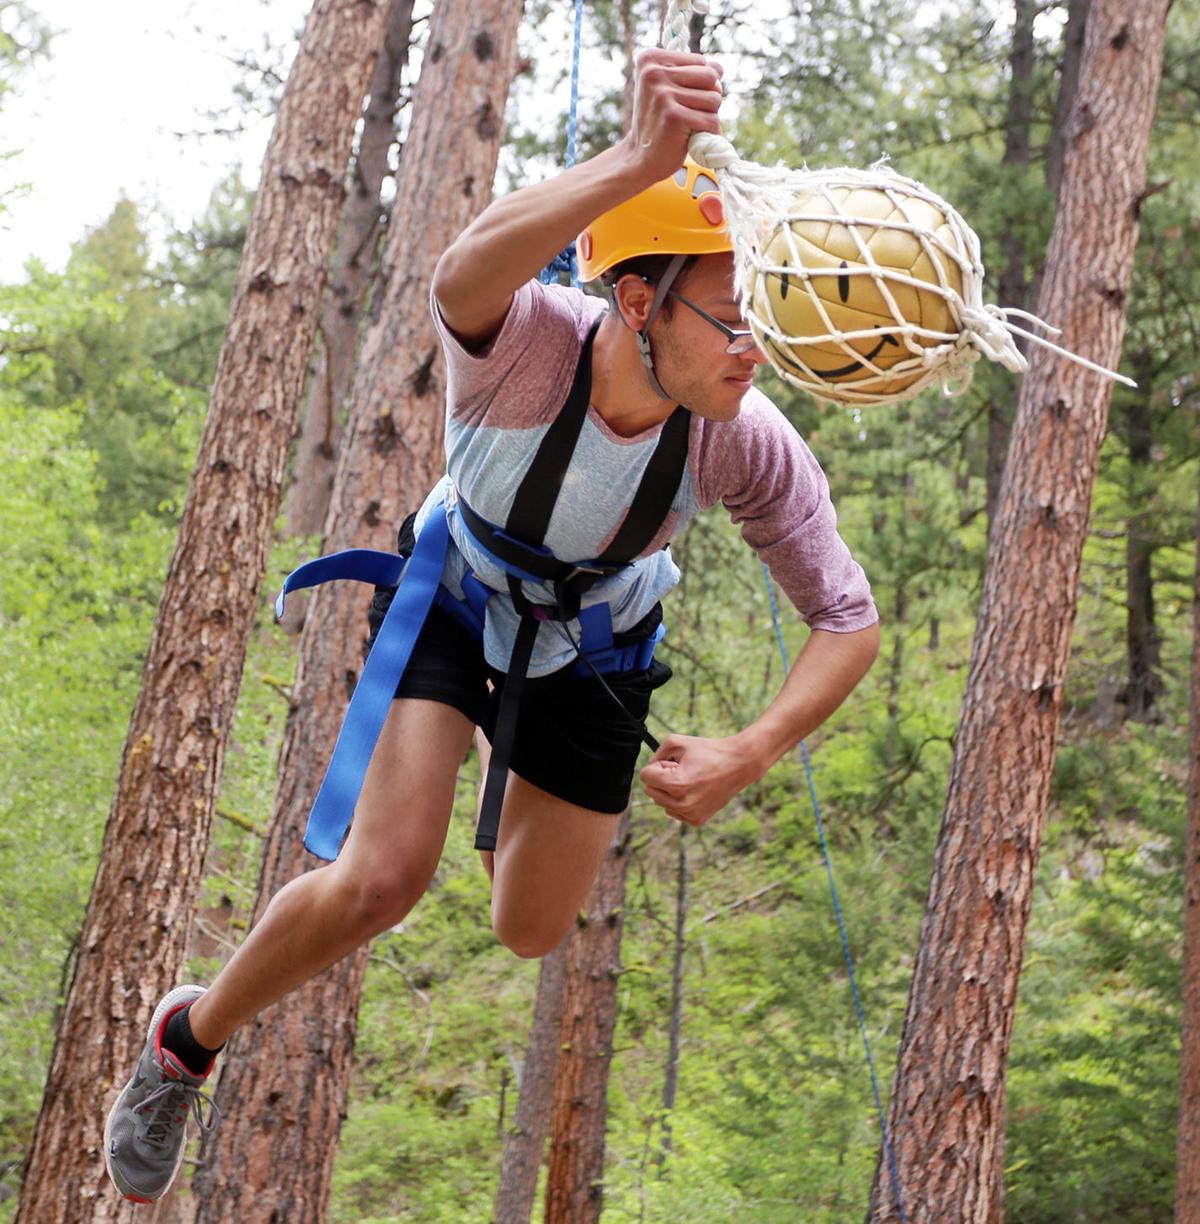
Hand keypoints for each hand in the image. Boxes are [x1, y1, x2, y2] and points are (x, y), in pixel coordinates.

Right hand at [624, 48, 723, 184]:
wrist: (640, 157)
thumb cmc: (658, 122)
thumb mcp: (671, 88)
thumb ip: (695, 73)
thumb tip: (719, 68)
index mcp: (650, 59)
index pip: (700, 61)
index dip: (700, 83)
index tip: (680, 99)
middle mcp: (654, 72)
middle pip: (711, 76)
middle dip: (708, 98)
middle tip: (688, 114)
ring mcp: (663, 94)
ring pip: (714, 98)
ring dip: (708, 116)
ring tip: (687, 125)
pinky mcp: (673, 116)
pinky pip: (711, 120)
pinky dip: (708, 133)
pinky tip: (690, 137)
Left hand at [639, 733, 757, 826]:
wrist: (739, 765)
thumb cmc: (708, 751)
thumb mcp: (677, 742)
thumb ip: (655, 754)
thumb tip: (646, 772)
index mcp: (676, 784)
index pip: (645, 776)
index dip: (657, 765)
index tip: (673, 763)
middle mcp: (682, 804)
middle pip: (650, 791)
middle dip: (661, 778)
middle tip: (682, 770)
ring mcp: (690, 814)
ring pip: (661, 802)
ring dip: (669, 791)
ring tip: (690, 779)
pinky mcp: (697, 820)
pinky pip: (674, 811)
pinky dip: (679, 801)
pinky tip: (695, 790)